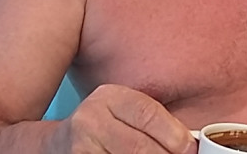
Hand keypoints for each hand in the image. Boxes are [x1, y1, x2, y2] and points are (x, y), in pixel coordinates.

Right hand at [49, 84, 196, 153]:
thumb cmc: (102, 128)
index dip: (173, 134)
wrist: (56, 144)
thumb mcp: (123, 113)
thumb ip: (153, 122)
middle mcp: (91, 118)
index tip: (190, 149)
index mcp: (110, 97)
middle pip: (139, 145)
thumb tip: (189, 143)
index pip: (148, 114)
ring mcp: (80, 145)